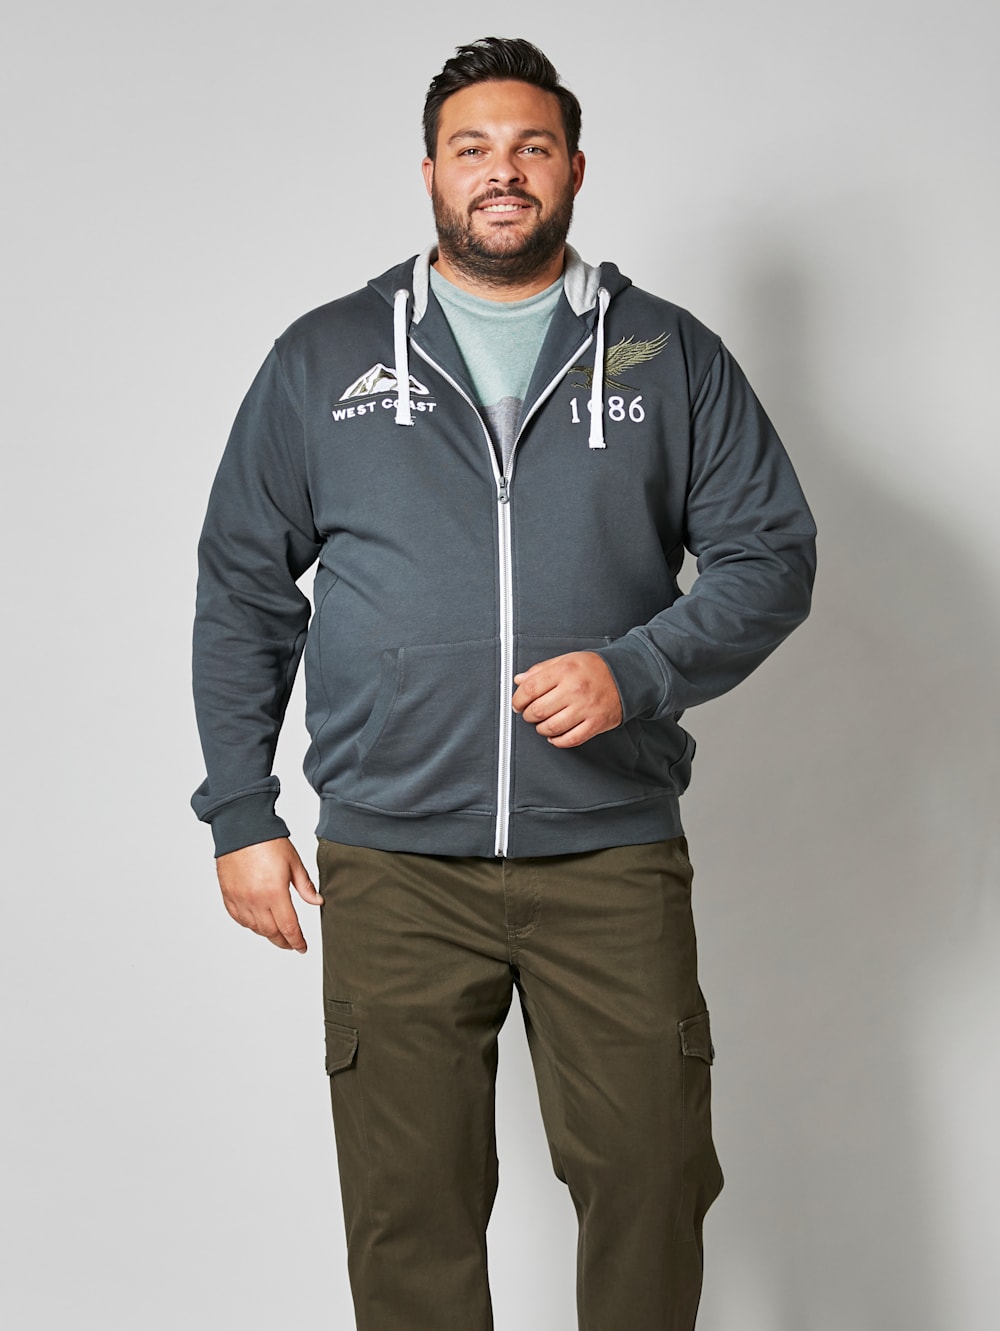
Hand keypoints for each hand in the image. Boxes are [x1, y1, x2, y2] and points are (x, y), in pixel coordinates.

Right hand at [216, 837, 322, 952]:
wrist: (241, 828)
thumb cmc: (269, 841)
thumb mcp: (294, 862)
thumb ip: (305, 886)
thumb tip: (318, 902)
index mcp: (274, 893)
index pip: (288, 927)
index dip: (297, 941)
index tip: (302, 948)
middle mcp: (255, 900)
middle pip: (271, 932)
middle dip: (283, 941)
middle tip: (291, 944)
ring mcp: (239, 899)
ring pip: (254, 928)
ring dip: (267, 934)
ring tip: (277, 933)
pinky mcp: (228, 895)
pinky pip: (239, 919)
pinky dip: (250, 925)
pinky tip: (257, 923)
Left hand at [511, 651, 622, 747]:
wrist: (626, 675)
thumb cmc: (595, 668)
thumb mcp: (566, 660)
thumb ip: (540, 670)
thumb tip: (519, 680)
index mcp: (564, 671)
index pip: (530, 689)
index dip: (518, 699)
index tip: (517, 703)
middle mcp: (574, 689)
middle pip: (537, 710)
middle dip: (528, 715)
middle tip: (530, 714)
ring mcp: (586, 708)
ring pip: (552, 727)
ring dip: (541, 729)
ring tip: (542, 723)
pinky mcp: (595, 723)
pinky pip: (570, 739)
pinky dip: (558, 740)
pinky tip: (555, 735)